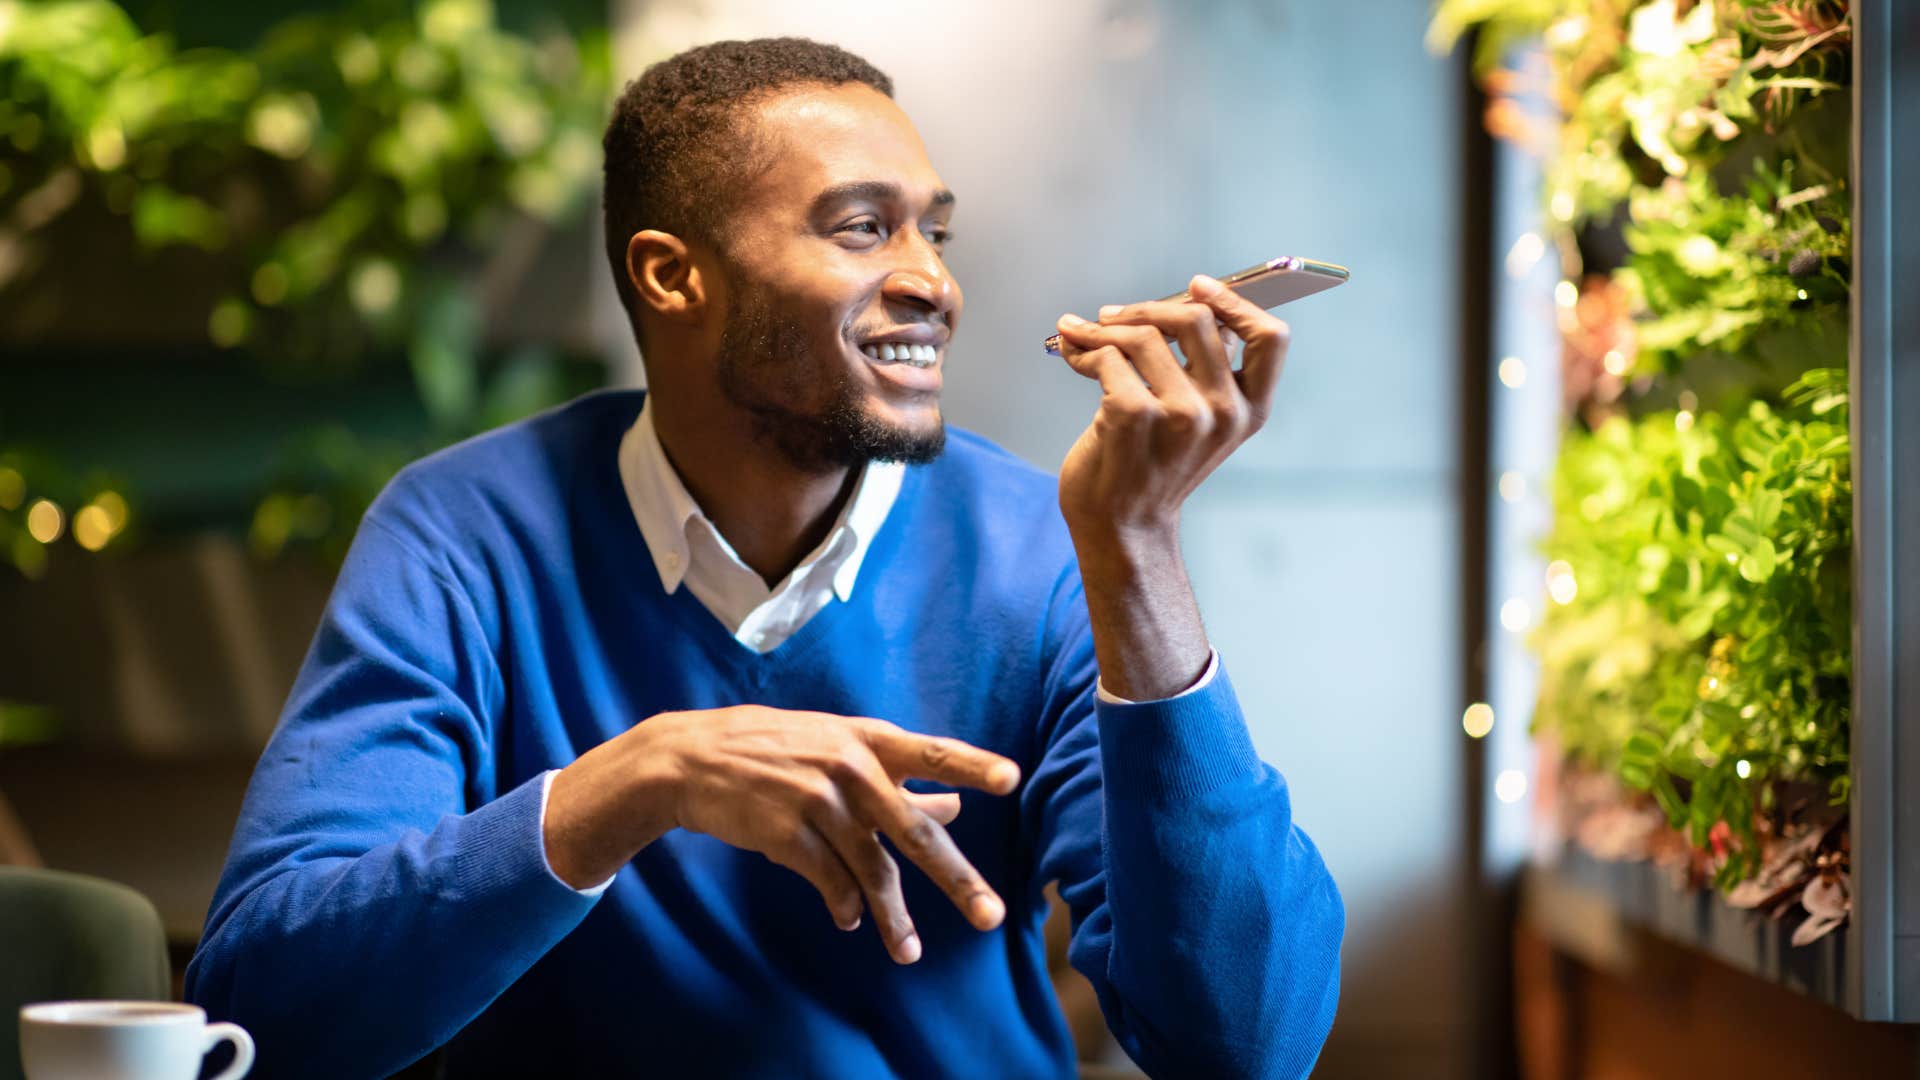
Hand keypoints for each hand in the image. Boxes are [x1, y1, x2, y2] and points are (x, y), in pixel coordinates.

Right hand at [544, 705, 1020, 964]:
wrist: (693, 756)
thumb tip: (958, 805)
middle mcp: (850, 768)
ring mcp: (818, 800)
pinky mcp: (787, 833)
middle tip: (989, 916)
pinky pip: (830, 883)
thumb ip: (898, 780)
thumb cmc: (778, 750)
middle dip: (956, 879)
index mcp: (868, 740)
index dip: (973, 765)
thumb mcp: (838, 748)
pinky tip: (848, 919)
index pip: (933, 752)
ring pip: (872, 871)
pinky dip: (843, 907)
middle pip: (916, 831)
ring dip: (892, 918)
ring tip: (907, 952)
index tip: (1013, 778)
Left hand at [1051, 274, 1288, 539]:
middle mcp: (1223, 412)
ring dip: (1103, 329)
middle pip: (1196, 319)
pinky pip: (1107, 356)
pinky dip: (1083, 350)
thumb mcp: (1198, 422)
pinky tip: (1073, 356)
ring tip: (1082, 335)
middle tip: (1113, 315)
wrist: (1122, 527)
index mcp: (1249, 410)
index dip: (1236, 302)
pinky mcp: (1134, 415)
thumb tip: (1190, 304)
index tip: (1198, 286)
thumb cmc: (1153, 468)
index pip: (1271, 338)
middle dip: (1147, 308)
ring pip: (1143, 335)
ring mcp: (1181, 414)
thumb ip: (1206, 370)